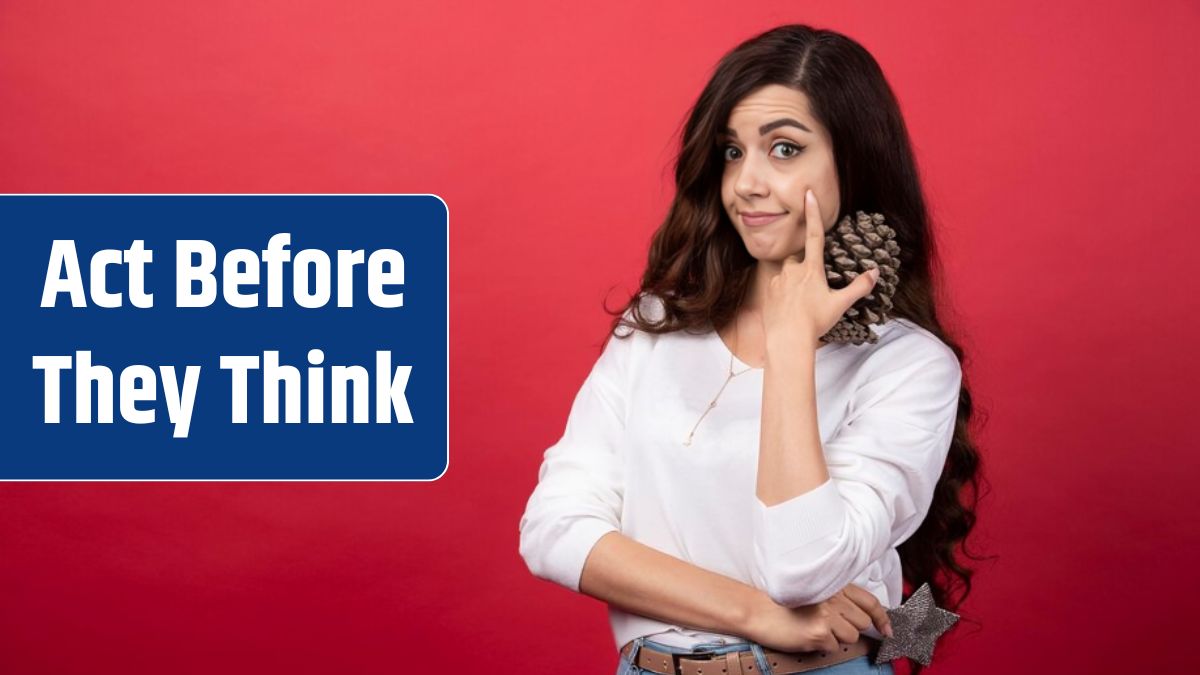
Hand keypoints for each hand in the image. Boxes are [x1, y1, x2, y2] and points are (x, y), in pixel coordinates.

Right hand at [746, 584, 893, 653]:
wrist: (757, 610)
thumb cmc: (782, 602)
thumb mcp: (813, 592)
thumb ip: (838, 598)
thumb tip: (864, 616)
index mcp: (834, 584)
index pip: (869, 601)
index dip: (881, 617)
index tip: (887, 629)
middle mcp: (833, 597)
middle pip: (862, 622)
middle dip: (851, 628)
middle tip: (832, 626)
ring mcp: (827, 615)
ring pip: (851, 637)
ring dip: (837, 638)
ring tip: (816, 628)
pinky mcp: (818, 633)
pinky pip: (833, 647)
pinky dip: (822, 646)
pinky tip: (808, 635)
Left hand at [761, 189, 879, 354]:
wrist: (787, 340)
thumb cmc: (815, 322)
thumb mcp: (840, 304)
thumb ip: (859, 287)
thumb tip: (875, 273)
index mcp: (811, 269)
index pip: (815, 235)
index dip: (813, 213)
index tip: (808, 194)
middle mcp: (792, 270)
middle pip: (798, 257)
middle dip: (804, 264)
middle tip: (812, 286)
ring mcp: (778, 280)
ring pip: (787, 272)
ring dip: (793, 280)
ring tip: (801, 301)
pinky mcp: (768, 292)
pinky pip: (777, 286)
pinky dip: (783, 293)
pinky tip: (789, 307)